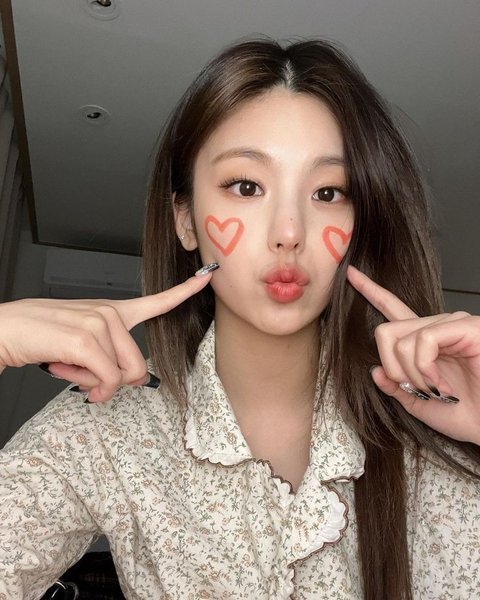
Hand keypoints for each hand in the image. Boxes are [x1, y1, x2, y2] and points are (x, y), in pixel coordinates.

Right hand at [0, 273, 212, 402]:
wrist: (5, 330)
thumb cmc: (42, 336)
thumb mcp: (83, 345)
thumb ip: (110, 358)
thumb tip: (126, 382)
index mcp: (113, 311)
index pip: (156, 300)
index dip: (184, 291)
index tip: (207, 277)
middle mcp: (111, 313)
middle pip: (138, 368)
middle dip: (112, 383)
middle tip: (85, 376)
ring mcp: (99, 323)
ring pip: (121, 377)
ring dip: (93, 384)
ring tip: (70, 366)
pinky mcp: (86, 339)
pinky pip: (104, 380)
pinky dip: (87, 387)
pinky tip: (65, 369)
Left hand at [347, 265, 479, 445]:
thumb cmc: (467, 414)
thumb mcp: (419, 403)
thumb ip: (395, 387)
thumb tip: (375, 370)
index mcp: (424, 341)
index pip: (392, 308)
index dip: (371, 290)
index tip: (350, 273)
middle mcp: (437, 327)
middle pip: (386, 331)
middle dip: (393, 368)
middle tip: (417, 389)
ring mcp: (452, 324)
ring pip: (401, 339)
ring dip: (412, 374)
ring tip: (438, 390)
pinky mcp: (466, 327)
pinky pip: (424, 339)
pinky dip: (425, 368)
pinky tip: (442, 384)